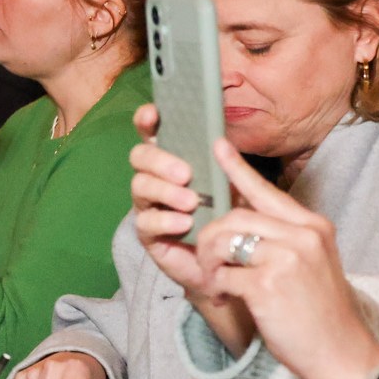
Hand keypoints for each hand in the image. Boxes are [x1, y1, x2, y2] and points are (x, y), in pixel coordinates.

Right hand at [128, 104, 249, 345]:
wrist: (235, 265)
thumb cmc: (235, 220)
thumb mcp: (239, 188)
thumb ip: (228, 165)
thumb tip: (221, 139)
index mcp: (177, 160)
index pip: (154, 133)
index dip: (148, 120)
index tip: (154, 114)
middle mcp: (158, 179)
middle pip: (140, 157)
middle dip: (159, 160)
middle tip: (186, 172)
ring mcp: (150, 205)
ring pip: (139, 186)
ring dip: (164, 190)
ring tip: (191, 201)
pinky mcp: (150, 235)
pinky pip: (145, 222)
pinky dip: (164, 220)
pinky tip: (184, 223)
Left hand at [193, 140, 378, 378]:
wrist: (344, 355)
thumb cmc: (321, 313)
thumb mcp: (311, 263)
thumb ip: (283, 238)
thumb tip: (239, 217)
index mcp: (313, 227)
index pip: (268, 191)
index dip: (237, 169)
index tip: (216, 147)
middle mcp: (302, 236)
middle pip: (233, 217)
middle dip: (209, 238)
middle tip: (208, 264)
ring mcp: (286, 259)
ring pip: (222, 240)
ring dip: (209, 262)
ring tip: (216, 282)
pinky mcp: (267, 285)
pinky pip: (222, 274)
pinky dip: (217, 288)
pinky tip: (226, 300)